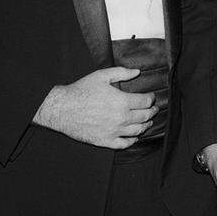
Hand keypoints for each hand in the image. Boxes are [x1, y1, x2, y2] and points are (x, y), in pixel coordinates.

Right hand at [32, 66, 155, 148]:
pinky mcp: (105, 141)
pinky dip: (132, 141)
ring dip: (146, 125)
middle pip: (145, 116)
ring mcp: (113, 131)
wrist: (61, 109)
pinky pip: (124, 144)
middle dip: (152, 111)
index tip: (151, 97)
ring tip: (148, 122)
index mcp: (122, 101)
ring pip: (137, 131)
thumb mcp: (102, 76)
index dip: (151, 98)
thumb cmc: (81, 91)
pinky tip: (135, 137)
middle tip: (154, 109)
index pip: (145, 102)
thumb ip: (122, 72)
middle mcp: (121, 118)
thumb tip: (137, 72)